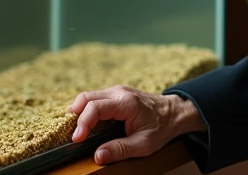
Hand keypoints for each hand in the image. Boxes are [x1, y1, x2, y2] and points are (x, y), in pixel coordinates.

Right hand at [67, 85, 203, 164]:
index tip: (76, 139)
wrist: (175, 112)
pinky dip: (86, 109)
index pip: (95, 107)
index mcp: (126, 103)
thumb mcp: (143, 145)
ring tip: (77, 130)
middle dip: (76, 115)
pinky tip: (86, 123)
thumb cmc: (161, 128)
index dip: (83, 123)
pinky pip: (96, 98)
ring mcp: (117, 91)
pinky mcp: (116, 94)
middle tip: (72, 135)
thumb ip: (120, 150)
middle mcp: (119, 92)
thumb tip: (98, 156)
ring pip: (89, 96)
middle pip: (87, 97)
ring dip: (79, 112)